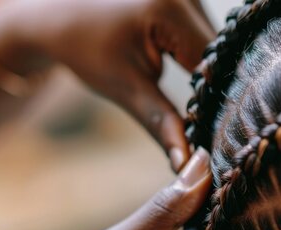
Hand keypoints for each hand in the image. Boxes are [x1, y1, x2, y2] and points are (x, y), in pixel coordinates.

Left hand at [0, 0, 214, 171]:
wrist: (60, 17)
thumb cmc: (85, 50)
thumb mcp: (125, 88)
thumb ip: (162, 123)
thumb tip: (187, 163)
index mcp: (170, 10)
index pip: (213, 65)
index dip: (216, 101)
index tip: (214, 134)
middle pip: (220, 55)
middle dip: (214, 90)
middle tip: (208, 127)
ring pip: (216, 48)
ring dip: (210, 77)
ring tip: (198, 106)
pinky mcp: (187, 0)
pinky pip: (206, 38)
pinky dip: (202, 62)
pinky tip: (195, 83)